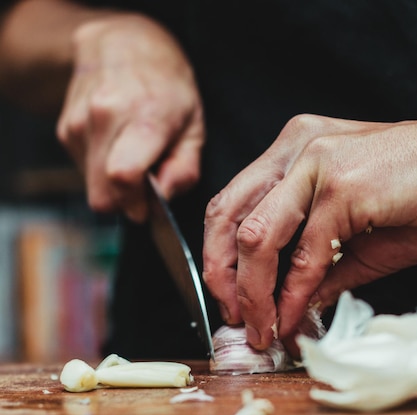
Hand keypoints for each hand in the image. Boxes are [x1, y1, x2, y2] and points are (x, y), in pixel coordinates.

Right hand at [57, 13, 204, 221]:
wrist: (122, 45)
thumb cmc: (167, 89)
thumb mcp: (194, 127)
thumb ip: (184, 169)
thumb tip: (161, 201)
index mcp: (144, 117)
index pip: (124, 176)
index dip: (134, 204)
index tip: (146, 209)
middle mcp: (106, 117)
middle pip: (102, 193)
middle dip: (124, 203)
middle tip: (143, 189)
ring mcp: (80, 123)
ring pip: (92, 187)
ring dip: (112, 186)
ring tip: (131, 157)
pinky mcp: (66, 130)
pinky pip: (83, 172)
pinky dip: (100, 170)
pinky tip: (114, 146)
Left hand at [203, 114, 416, 355]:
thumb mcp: (354, 240)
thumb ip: (315, 270)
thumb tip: (287, 311)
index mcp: (293, 151)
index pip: (232, 203)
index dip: (219, 256)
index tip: (229, 298)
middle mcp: (296, 148)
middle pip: (227, 215)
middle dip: (221, 276)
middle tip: (235, 317)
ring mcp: (316, 163)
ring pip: (256, 237)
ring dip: (253, 293)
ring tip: (261, 327)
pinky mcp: (342, 186)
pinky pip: (305, 255)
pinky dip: (294, 296)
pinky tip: (293, 319)